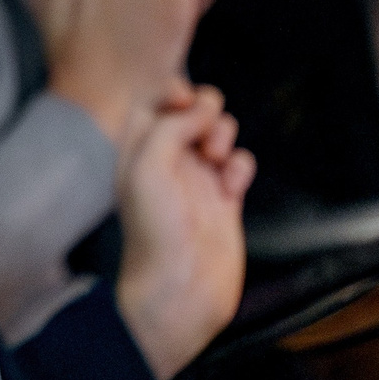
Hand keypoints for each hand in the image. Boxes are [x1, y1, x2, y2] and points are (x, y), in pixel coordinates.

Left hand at [114, 83, 254, 379]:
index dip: (171, 91)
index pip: (152, 101)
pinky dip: (241, 166)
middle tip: (204, 134)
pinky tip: (232, 185)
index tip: (185, 99)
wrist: (180, 287)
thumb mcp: (148, 166)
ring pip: (218, 135)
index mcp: (137, 150)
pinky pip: (239, 166)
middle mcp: (166, 161)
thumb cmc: (155, 230)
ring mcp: (196, 180)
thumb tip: (201, 106)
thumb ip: (171, 126)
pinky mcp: (224, 201)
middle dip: (206, 110)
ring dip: (224, 136)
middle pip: (191, 112)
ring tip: (216, 160)